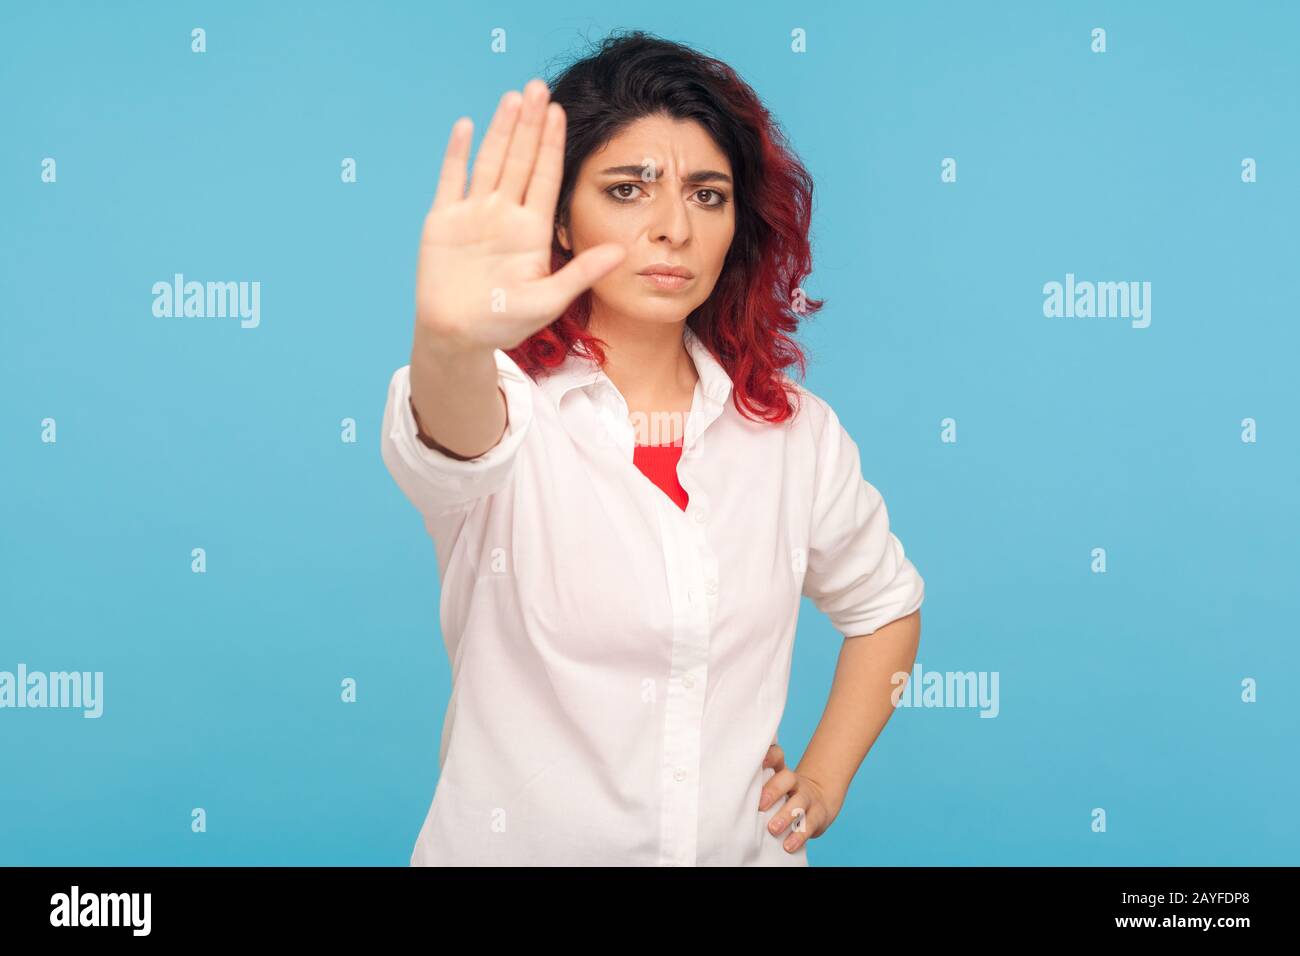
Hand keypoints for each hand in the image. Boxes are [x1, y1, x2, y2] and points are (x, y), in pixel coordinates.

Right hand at [415, 78, 626, 354]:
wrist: (457, 337)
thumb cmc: (504, 323)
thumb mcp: (548, 300)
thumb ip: (581, 273)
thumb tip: (621, 253)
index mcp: (530, 231)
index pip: (544, 178)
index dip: (552, 145)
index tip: (561, 112)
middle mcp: (504, 215)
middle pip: (519, 160)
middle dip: (529, 124)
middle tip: (539, 86)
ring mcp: (473, 215)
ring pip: (489, 162)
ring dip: (500, 130)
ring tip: (513, 96)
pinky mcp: (442, 221)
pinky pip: (450, 180)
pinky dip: (458, 153)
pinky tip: (467, 126)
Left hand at [758, 743, 843, 853]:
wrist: (818, 801)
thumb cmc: (784, 796)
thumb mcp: (772, 787)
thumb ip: (756, 789)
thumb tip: (728, 799)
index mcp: (781, 772)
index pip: (777, 756)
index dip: (770, 756)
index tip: (760, 762)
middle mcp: (795, 782)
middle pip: (787, 779)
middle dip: (773, 791)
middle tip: (761, 806)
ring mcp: (808, 797)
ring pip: (799, 803)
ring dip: (786, 816)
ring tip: (773, 829)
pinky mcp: (818, 815)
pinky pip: (809, 824)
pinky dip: (799, 836)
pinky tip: (788, 845)